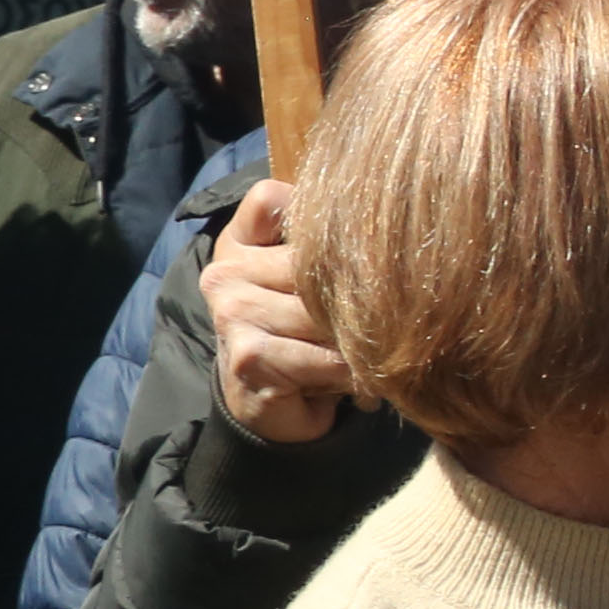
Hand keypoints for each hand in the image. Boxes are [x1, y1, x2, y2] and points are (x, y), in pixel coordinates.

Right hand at [202, 182, 350, 445]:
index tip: (356, 247)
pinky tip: (355, 386)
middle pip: (319, 264)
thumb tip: (373, 208)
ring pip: (328, 313)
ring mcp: (233, 313)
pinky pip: (328, 357)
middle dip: (358, 299)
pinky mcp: (250, 356)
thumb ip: (316, 239)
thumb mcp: (302, 280)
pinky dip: (354, 376)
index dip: (320, 221)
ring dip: (360, 343)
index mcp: (238, 242)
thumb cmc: (297, 335)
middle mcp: (226, 271)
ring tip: (365, 358)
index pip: (276, 200)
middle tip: (383, 324)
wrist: (268, 408)